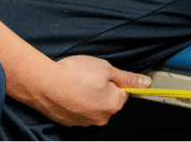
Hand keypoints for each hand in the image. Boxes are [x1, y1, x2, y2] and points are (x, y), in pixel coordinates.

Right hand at [33, 55, 151, 126]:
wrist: (44, 84)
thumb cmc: (74, 75)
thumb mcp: (106, 68)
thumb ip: (127, 77)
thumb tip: (146, 83)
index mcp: (113, 105)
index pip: (122, 92)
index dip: (113, 79)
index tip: (103, 73)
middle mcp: (101, 118)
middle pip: (107, 100)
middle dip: (100, 88)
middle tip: (88, 76)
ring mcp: (84, 122)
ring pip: (92, 105)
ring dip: (87, 94)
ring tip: (75, 81)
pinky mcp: (69, 122)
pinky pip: (77, 110)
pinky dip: (74, 100)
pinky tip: (67, 90)